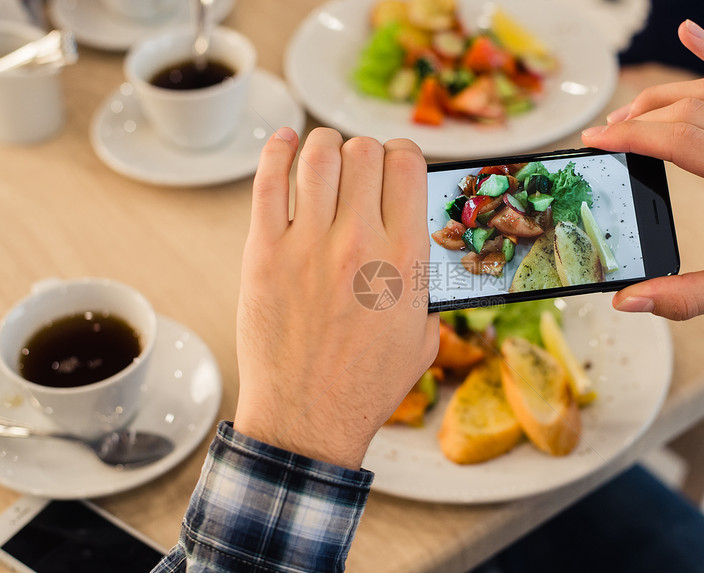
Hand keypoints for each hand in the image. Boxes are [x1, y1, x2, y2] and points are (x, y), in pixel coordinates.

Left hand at [234, 127, 438, 469]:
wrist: (308, 418)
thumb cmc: (367, 384)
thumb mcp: (423, 337)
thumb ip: (428, 287)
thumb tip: (421, 251)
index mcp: (405, 258)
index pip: (408, 164)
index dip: (404, 154)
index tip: (397, 165)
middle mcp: (359, 242)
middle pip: (364, 152)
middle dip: (367, 152)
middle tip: (361, 171)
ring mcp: (307, 245)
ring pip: (318, 156)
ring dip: (326, 146)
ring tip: (327, 158)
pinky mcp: (264, 253)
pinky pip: (267, 182)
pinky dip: (276, 152)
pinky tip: (285, 145)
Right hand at [582, 20, 703, 320]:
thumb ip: (682, 296)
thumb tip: (626, 299)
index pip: (680, 140)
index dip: (631, 137)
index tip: (596, 140)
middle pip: (690, 110)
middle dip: (638, 117)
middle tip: (605, 134)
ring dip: (663, 97)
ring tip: (628, 114)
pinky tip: (691, 33)